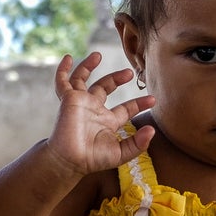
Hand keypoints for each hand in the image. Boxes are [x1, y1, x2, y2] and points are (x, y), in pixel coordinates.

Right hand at [45, 52, 154, 175]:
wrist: (70, 160)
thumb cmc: (92, 159)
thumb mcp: (121, 154)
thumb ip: (138, 144)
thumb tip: (152, 131)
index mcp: (107, 121)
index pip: (126, 108)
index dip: (139, 103)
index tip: (153, 100)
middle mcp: (94, 109)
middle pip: (105, 87)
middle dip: (117, 78)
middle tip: (129, 73)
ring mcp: (81, 102)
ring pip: (83, 79)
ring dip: (89, 66)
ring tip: (98, 54)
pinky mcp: (68, 100)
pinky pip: (63, 82)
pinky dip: (64, 70)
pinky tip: (68, 59)